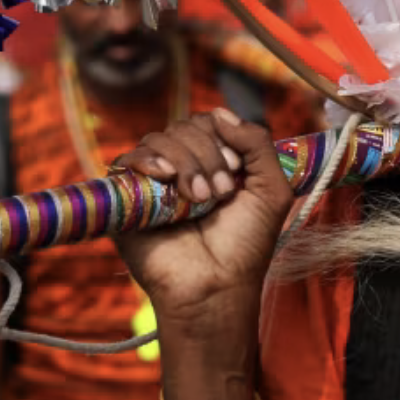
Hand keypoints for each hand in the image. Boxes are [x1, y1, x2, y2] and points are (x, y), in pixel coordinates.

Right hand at [113, 109, 296, 335]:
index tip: (237, 171)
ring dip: (186, 161)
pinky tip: (166, 177)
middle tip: (220, 193)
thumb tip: (220, 112)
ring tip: (199, 198)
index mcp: (212, 164)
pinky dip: (148, 160)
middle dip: (207, 154)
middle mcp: (181, 170)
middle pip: (183, 127)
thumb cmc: (246, 246)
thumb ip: (257, 142)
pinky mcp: (127, 199)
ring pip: (158, 139)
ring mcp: (153, 183)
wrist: (216, 287)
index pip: (207, 123)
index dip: (222, 137)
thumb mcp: (272, 189)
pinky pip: (127, 160)